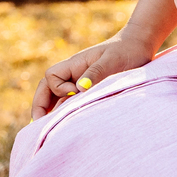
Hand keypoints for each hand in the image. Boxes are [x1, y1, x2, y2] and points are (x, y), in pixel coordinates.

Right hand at [31, 32, 151, 118]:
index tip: (75, 93)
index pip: (51, 76)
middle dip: (40, 106)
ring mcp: (80, 81)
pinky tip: (65, 124)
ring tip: (48, 131)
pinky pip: (71, 101)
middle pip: (47, 88)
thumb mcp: (112, 61)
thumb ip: (96, 73)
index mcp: (75, 64)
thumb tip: (79, 88)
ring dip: (52, 111)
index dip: (57, 88)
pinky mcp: (89, 89)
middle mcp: (73, 73)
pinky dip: (65, 112)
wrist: (139, 45)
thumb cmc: (127, 51)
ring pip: (57, 97)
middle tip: (37, 126)